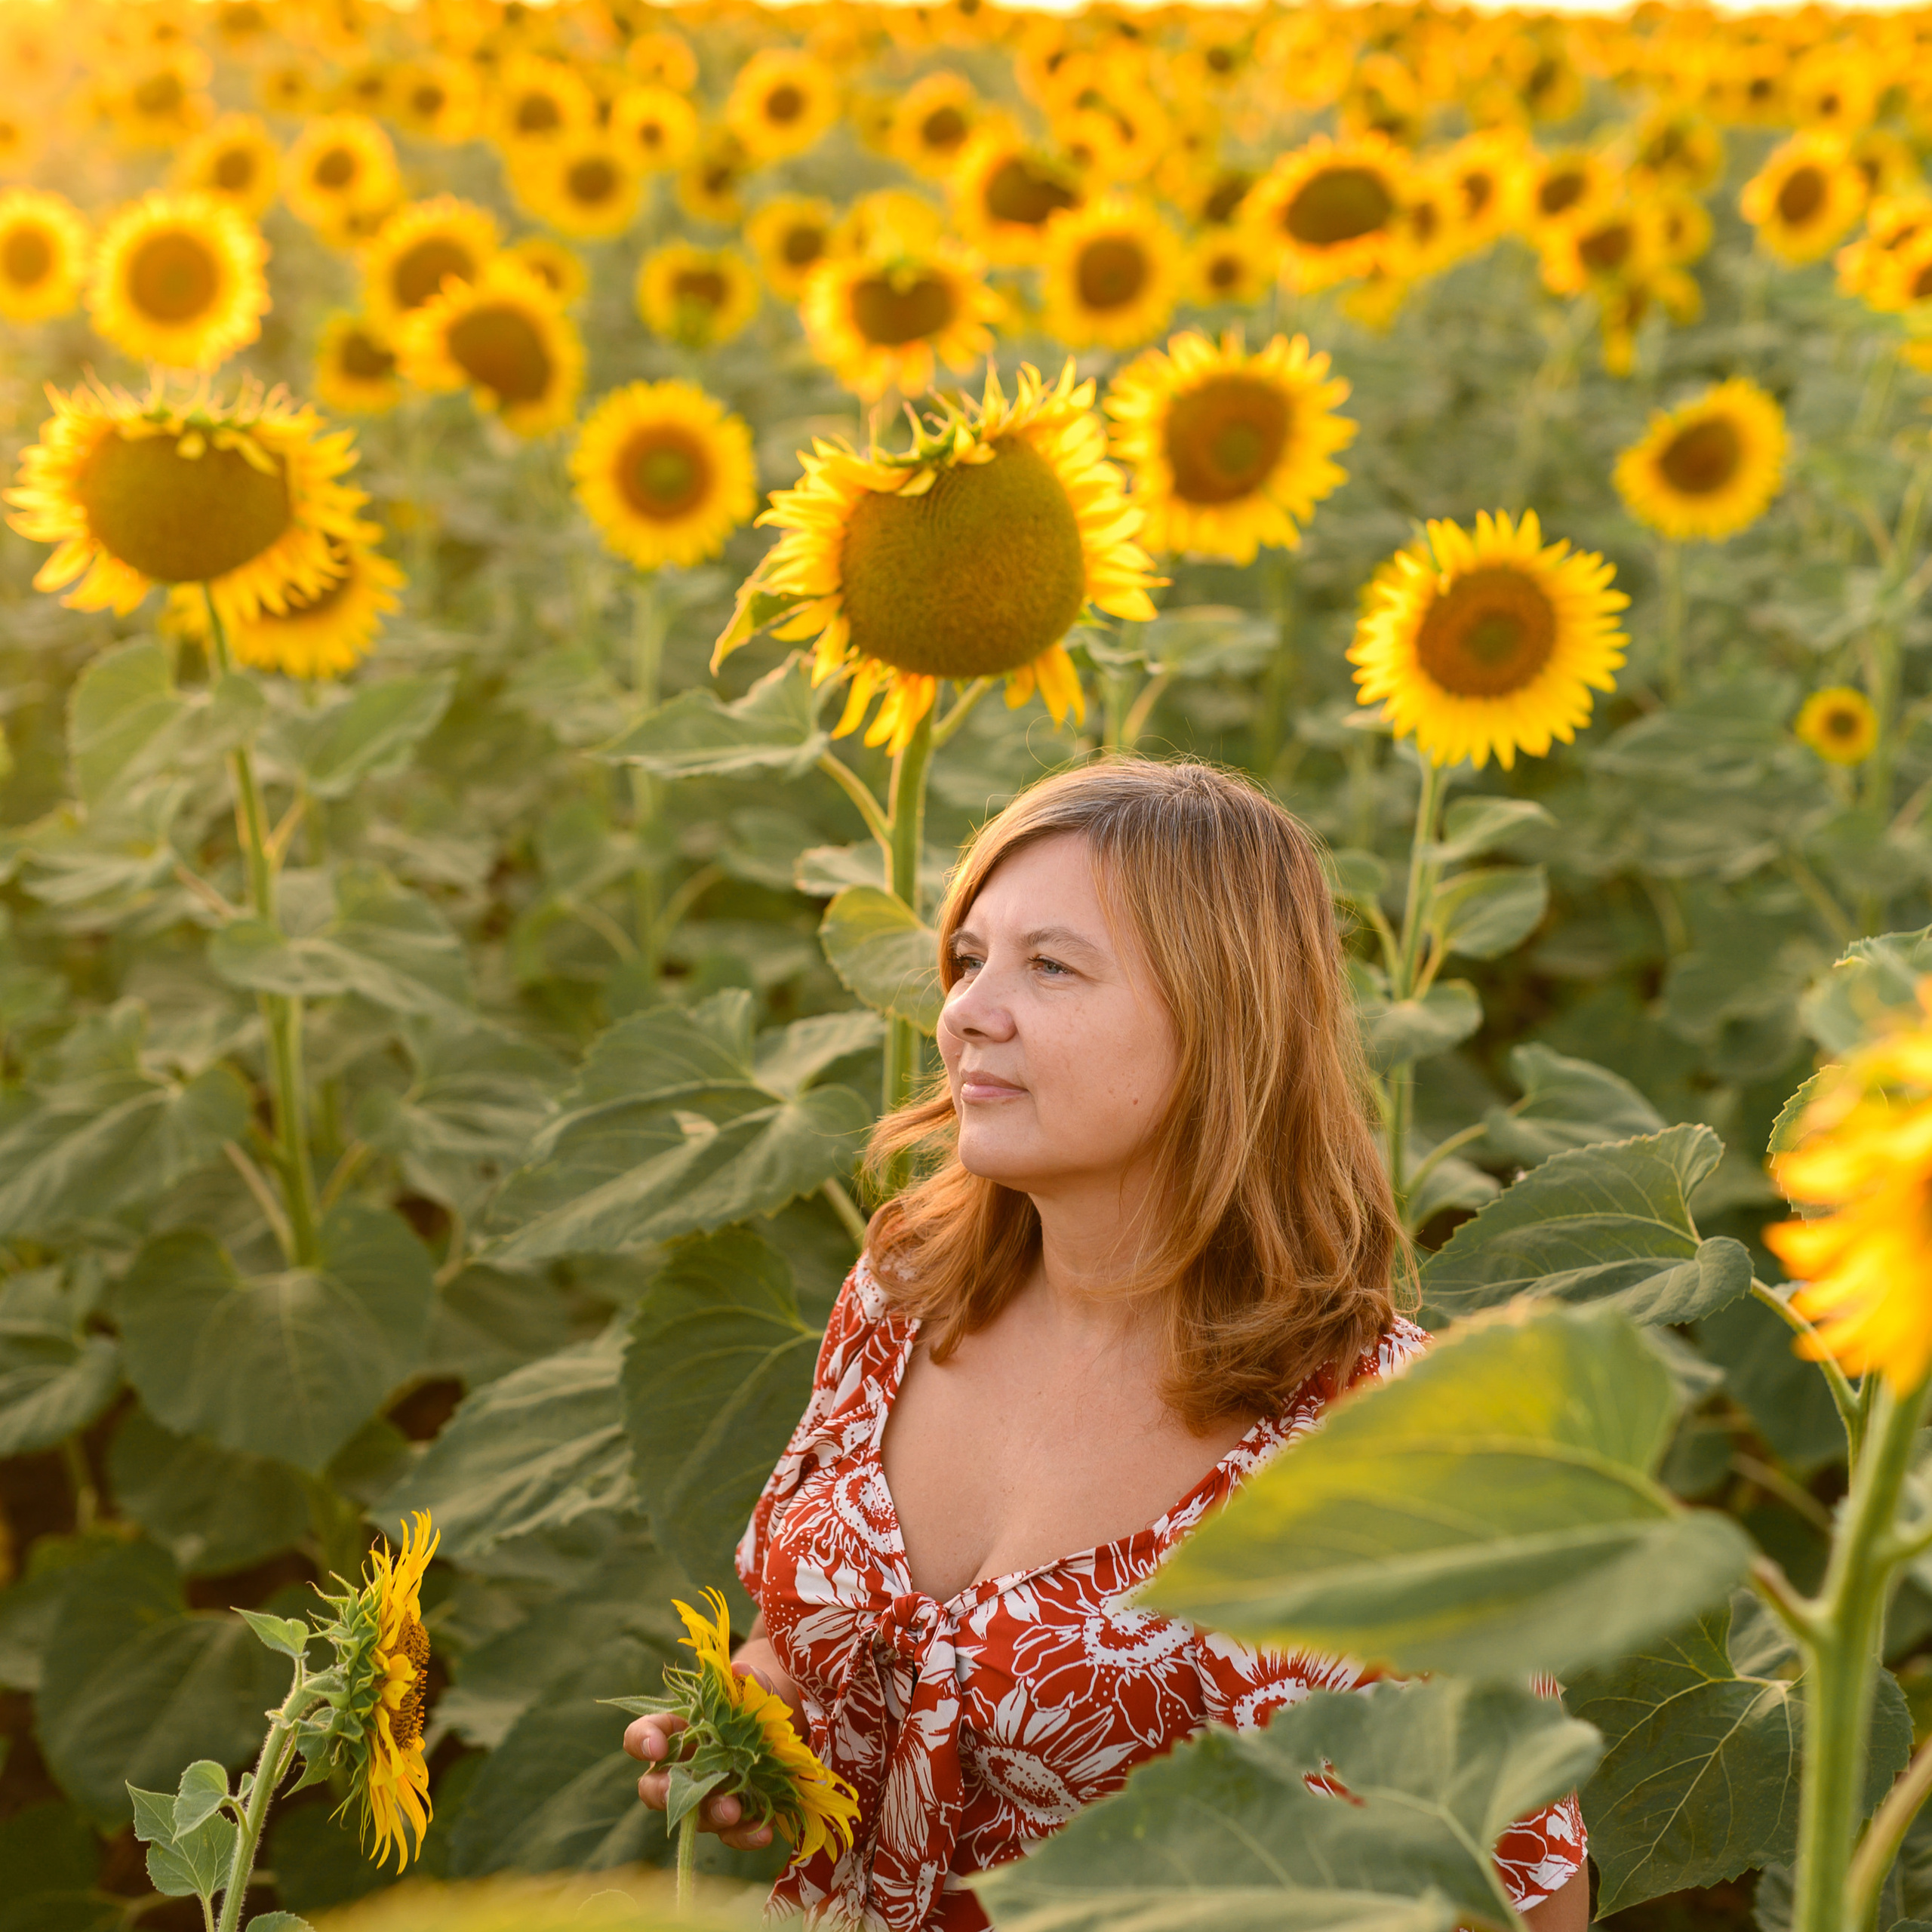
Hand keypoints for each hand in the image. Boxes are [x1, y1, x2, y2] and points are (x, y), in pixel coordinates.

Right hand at [624, 1659, 794, 1851]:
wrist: (787, 1724)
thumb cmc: (758, 1700)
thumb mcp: (757, 1688)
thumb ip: (750, 1682)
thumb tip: (741, 1672)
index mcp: (679, 1727)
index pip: (644, 1733)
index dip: (642, 1741)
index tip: (655, 1748)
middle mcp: (684, 1766)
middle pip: (655, 1787)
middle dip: (662, 1794)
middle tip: (678, 1796)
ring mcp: (706, 1794)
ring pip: (693, 1814)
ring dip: (710, 1815)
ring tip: (733, 1812)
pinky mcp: (732, 1816)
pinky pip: (730, 1833)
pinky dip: (743, 1835)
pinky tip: (762, 1832)